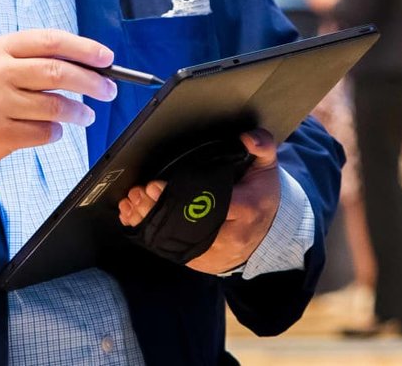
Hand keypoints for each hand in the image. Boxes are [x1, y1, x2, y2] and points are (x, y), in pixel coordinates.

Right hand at [0, 29, 117, 174]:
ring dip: (78, 112)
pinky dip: (56, 132)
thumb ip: (31, 60)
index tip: (106, 57)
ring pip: (54, 106)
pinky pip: (43, 133)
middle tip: (108, 89)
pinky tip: (54, 130)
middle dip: (91, 81)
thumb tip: (84, 65)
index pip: (50, 41)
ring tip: (86, 116)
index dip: (83, 48)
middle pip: (57, 72)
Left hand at [117, 130, 280, 274]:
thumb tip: (247, 138)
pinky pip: (174, 251)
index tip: (155, 184)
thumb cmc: (262, 196)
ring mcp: (215, 254)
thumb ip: (261, 145)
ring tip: (133, 204)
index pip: (210, 204)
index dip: (179, 196)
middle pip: (187, 225)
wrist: (268, 233)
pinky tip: (137, 219)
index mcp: (246, 209)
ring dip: (151, 222)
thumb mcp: (266, 166)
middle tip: (138, 193)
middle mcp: (230, 237)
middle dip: (158, 208)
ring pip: (177, 241)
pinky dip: (153, 235)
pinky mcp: (202, 263)